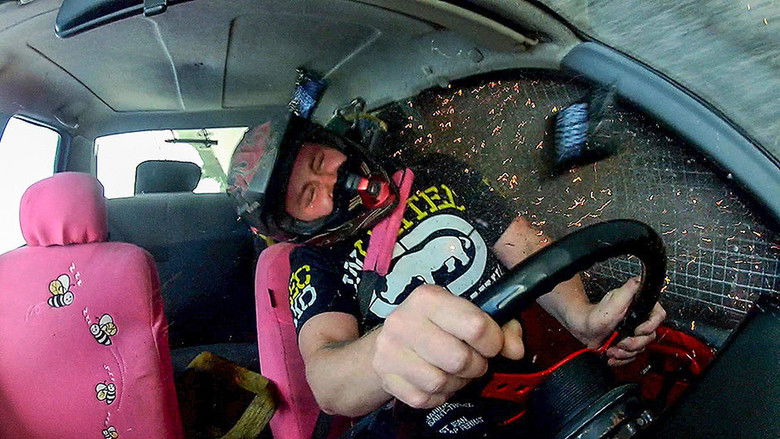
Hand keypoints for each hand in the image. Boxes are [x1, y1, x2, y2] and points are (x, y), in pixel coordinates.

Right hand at [372, 284, 523, 408]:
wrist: (389, 339)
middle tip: (473, 360)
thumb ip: (501, 328)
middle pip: (459, 359)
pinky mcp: (386, 377)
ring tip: (454, 371)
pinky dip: (438, 395)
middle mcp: (404, 321)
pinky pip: (424, 398)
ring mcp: (390, 351)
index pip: (475, 326)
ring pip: (441, 382)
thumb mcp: (467, 314)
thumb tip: (515, 350)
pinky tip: (437, 380)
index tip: (491, 344)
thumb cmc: (436, 325)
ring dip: (456, 382)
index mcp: (428, 298)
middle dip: (475, 365)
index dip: (493, 341)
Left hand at [575, 277, 666, 365]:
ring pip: (640, 349)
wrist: (583, 327)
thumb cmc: (597, 313)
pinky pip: (631, 357)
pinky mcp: (627, 346)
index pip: (658, 317)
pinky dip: (621, 359)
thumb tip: (640, 280)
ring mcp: (634, 334)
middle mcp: (640, 321)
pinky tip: (611, 355)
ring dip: (625, 353)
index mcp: (640, 308)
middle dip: (633, 344)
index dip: (650, 326)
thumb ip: (629, 289)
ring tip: (612, 349)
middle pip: (650, 337)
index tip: (637, 330)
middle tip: (620, 342)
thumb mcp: (615, 300)